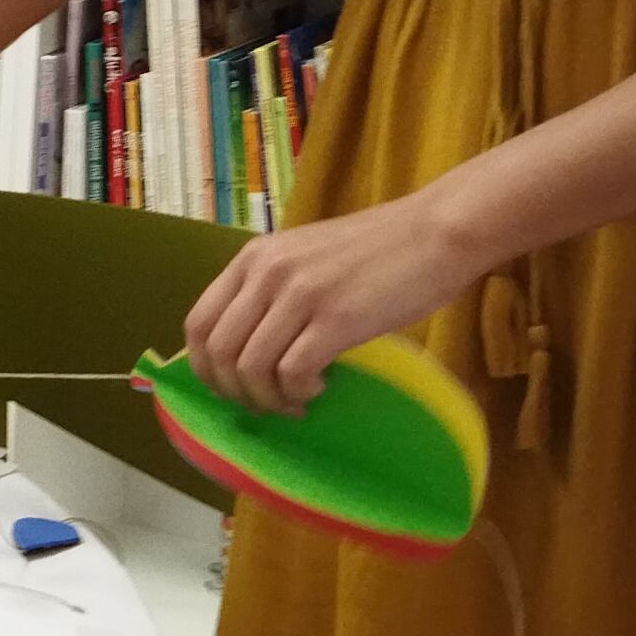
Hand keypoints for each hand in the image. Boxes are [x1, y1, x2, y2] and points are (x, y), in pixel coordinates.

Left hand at [179, 194, 483, 412]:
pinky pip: (293, 372)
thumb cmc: (378, 249)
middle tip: (264, 404)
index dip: (205, 368)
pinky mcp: (336, 318)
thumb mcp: (306, 257)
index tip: (229, 388)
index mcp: (253, 257)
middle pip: (218, 352)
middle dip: (234, 391)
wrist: (438, 231)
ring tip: (294, 402)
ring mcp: (300, 294)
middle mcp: (267, 272)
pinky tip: (318, 389)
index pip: (198, 322)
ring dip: (267, 398)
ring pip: (251, 367)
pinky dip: (298, 392)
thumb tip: (248, 346)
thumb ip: (272, 288)